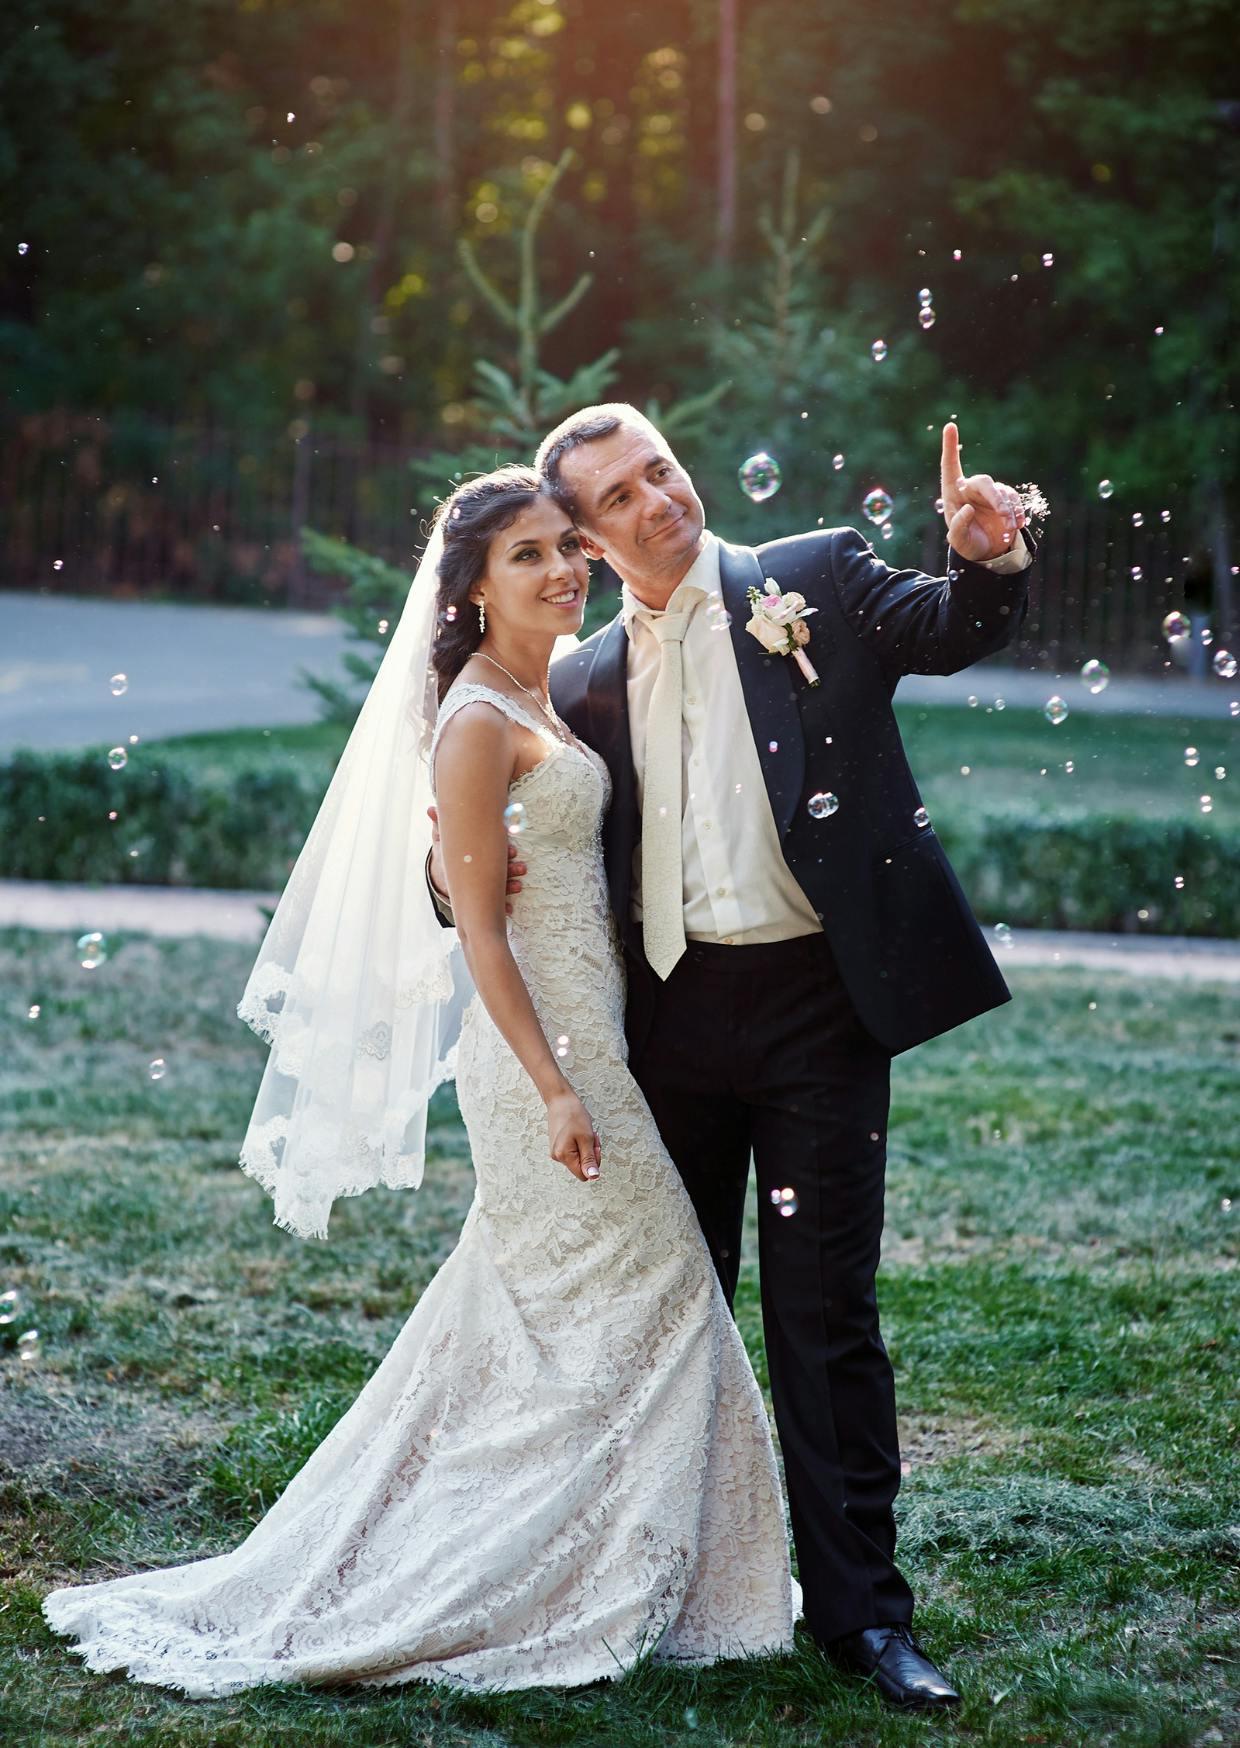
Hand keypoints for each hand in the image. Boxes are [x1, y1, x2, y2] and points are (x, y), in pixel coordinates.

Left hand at [428, 804, 525, 915]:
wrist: (447, 874)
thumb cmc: (449, 855)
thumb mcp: (444, 841)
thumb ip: (440, 826)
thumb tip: (431, 810)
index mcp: (483, 851)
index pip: (497, 848)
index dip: (505, 849)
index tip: (511, 850)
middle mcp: (490, 865)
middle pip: (504, 865)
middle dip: (514, 867)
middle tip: (521, 868)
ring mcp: (490, 881)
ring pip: (504, 883)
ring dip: (513, 885)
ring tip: (518, 887)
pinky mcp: (488, 895)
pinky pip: (497, 902)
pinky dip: (504, 907)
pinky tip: (508, 910)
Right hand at [547, 1091, 601, 1182]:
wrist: (560, 1100)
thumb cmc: (574, 1115)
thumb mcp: (586, 1138)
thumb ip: (589, 1159)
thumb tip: (593, 1177)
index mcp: (564, 1156)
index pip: (584, 1175)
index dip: (593, 1163)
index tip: (594, 1147)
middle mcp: (557, 1157)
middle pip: (581, 1166)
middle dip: (590, 1153)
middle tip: (591, 1137)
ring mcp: (556, 1151)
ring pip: (579, 1158)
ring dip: (586, 1147)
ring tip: (584, 1132)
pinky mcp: (557, 1146)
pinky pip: (573, 1151)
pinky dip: (580, 1143)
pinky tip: (579, 1131)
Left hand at [939, 422, 1025, 562]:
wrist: (985, 552)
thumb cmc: (966, 542)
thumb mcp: (958, 540)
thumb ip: (959, 526)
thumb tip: (967, 508)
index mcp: (953, 492)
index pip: (950, 466)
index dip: (950, 446)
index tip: (950, 426)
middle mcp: (972, 488)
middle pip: (985, 482)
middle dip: (996, 498)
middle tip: (1003, 515)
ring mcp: (991, 493)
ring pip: (1003, 493)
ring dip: (1009, 510)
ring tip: (1010, 528)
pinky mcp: (1006, 499)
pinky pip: (1014, 501)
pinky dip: (1018, 513)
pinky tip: (1018, 525)